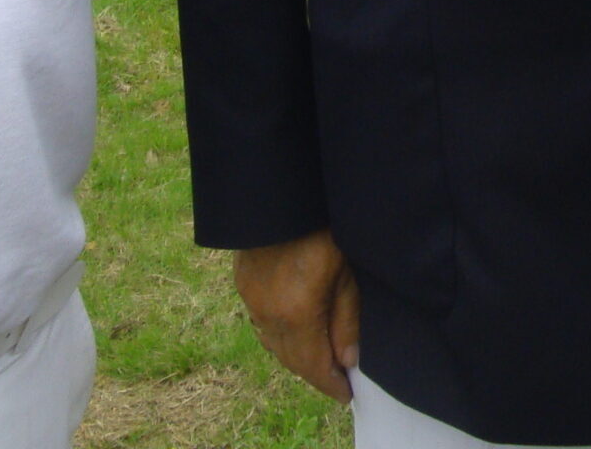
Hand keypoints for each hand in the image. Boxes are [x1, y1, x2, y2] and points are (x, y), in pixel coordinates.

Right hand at [234, 229, 359, 401]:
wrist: (280, 195)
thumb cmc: (321, 228)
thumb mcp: (345, 273)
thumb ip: (346, 319)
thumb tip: (347, 359)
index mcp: (297, 314)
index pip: (313, 365)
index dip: (330, 384)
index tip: (346, 394)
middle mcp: (268, 314)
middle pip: (292, 360)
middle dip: (315, 373)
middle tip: (336, 379)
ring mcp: (251, 300)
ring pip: (274, 344)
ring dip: (297, 356)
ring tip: (320, 358)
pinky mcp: (243, 285)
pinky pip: (262, 324)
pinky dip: (280, 336)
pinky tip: (295, 331)